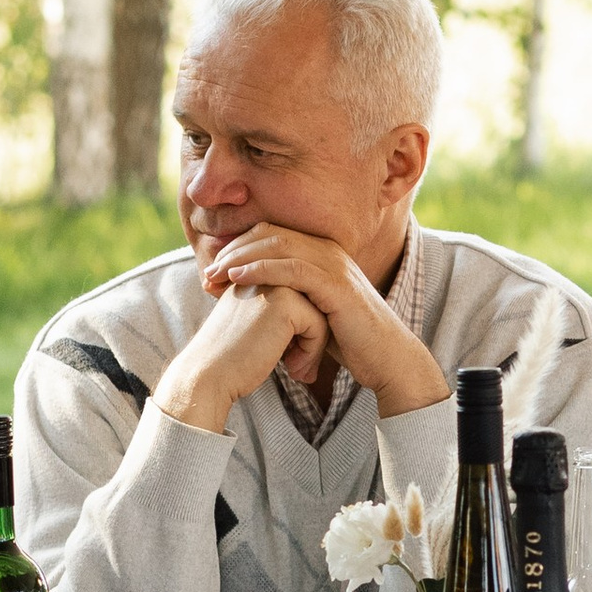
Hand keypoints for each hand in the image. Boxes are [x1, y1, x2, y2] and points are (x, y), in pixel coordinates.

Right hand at [156, 280, 326, 435]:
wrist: (207, 375)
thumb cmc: (231, 358)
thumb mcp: (256, 325)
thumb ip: (281, 314)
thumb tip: (321, 321)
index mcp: (256, 272)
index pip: (302, 295)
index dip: (301, 329)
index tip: (289, 355)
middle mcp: (265, 270)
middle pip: (315, 299)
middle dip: (312, 335)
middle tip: (297, 365)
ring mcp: (276, 282)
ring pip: (321, 311)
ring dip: (315, 345)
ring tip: (296, 368)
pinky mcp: (284, 302)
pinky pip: (319, 325)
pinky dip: (312, 351)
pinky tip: (291, 368)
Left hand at [198, 225, 444, 420]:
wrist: (384, 357)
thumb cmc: (347, 339)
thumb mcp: (311, 311)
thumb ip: (287, 297)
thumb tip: (254, 299)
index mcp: (321, 251)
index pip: (269, 234)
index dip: (237, 248)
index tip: (212, 271)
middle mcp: (327, 250)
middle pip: (269, 234)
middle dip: (233, 251)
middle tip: (207, 272)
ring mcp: (333, 264)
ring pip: (277, 245)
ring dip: (240, 258)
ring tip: (214, 275)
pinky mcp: (336, 283)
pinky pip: (292, 268)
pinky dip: (261, 269)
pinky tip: (238, 278)